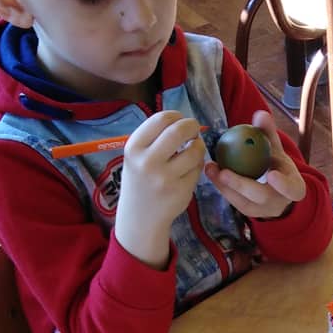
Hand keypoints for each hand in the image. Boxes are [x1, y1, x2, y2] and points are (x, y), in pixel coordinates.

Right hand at [115, 111, 204, 267]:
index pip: (161, 119)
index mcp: (133, 148)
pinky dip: (198, 165)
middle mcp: (147, 162)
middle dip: (192, 127)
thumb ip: (155, 137)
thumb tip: (184, 120)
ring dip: (199, 146)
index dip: (177, 116)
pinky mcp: (181, 191)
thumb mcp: (137, 156)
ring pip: (194, 151)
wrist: (140, 216)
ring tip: (193, 150)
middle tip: (194, 131)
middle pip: (179, 131)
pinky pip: (198, 169)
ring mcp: (165, 178)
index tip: (181, 121)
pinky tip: (189, 169)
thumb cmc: (141, 180)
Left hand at [204, 111, 306, 219]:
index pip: (292, 189)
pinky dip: (221, 186)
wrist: (274, 190)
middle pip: (261, 196)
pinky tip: (211, 171)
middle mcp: (279, 203)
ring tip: (211, 168)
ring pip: (243, 202)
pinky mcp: (247, 213)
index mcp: (293, 188)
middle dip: (242, 185)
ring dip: (225, 185)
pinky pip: (233, 201)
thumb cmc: (277, 166)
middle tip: (224, 172)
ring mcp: (262, 211)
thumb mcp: (276, 150)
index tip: (271, 174)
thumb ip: (269, 134)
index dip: (283, 184)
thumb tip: (260, 114)